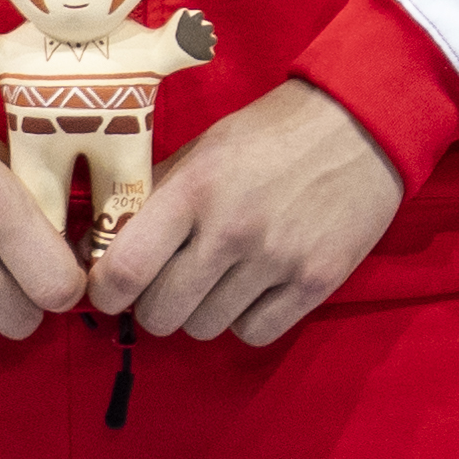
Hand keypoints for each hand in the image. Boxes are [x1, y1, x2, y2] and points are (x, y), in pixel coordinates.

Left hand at [90, 80, 403, 348]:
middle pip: (161, 313)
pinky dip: (246, 319)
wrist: (363, 124)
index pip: (124, 269)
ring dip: (203, 311)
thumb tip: (95, 247)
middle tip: (171, 283)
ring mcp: (277, 260)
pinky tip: (256, 289)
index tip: (111, 290)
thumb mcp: (204, 150)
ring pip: (205, 328)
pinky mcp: (317, 281)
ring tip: (222, 279)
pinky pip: (254, 333)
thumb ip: (154, 197)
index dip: (106, 292)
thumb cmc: (272, 133)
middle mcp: (232, 230)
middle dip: (156, 305)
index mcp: (194, 189)